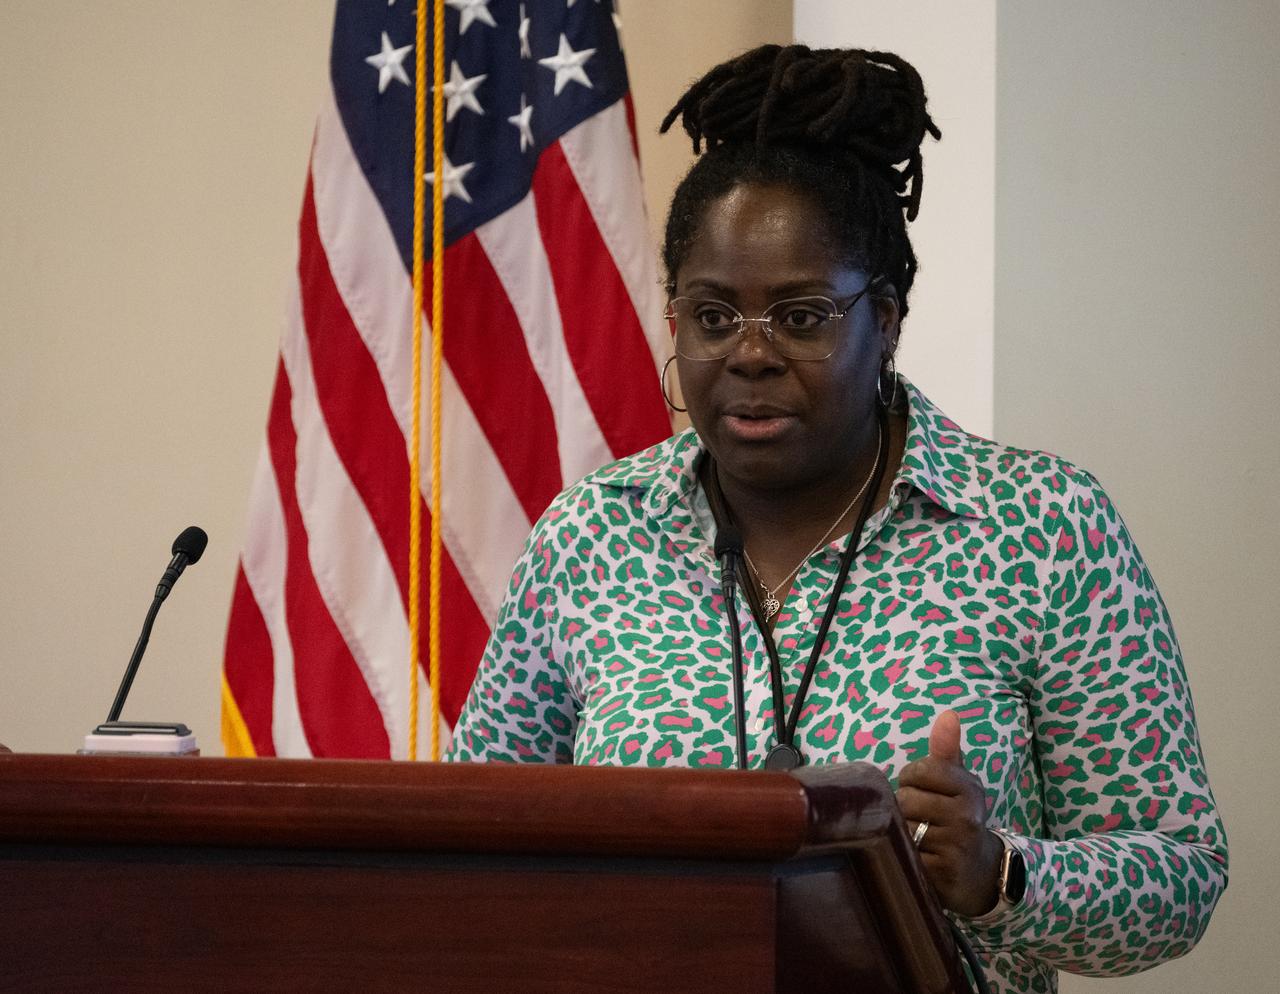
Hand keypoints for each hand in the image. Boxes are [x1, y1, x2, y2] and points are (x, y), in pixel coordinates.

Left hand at [896, 710, 1002, 916]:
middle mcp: (967, 816)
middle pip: (905, 800)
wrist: (981, 872)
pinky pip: (905, 856)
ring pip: (902, 827)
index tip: (921, 790)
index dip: (910, 780)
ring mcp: (956, 846)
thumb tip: (948, 714)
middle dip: (905, 808)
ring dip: (902, 832)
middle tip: (920, 817)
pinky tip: (919, 858)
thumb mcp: (959, 783)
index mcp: (970, 788)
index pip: (918, 771)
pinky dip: (905, 857)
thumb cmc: (959, 817)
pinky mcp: (942, 873)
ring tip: (919, 837)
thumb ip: (948, 750)